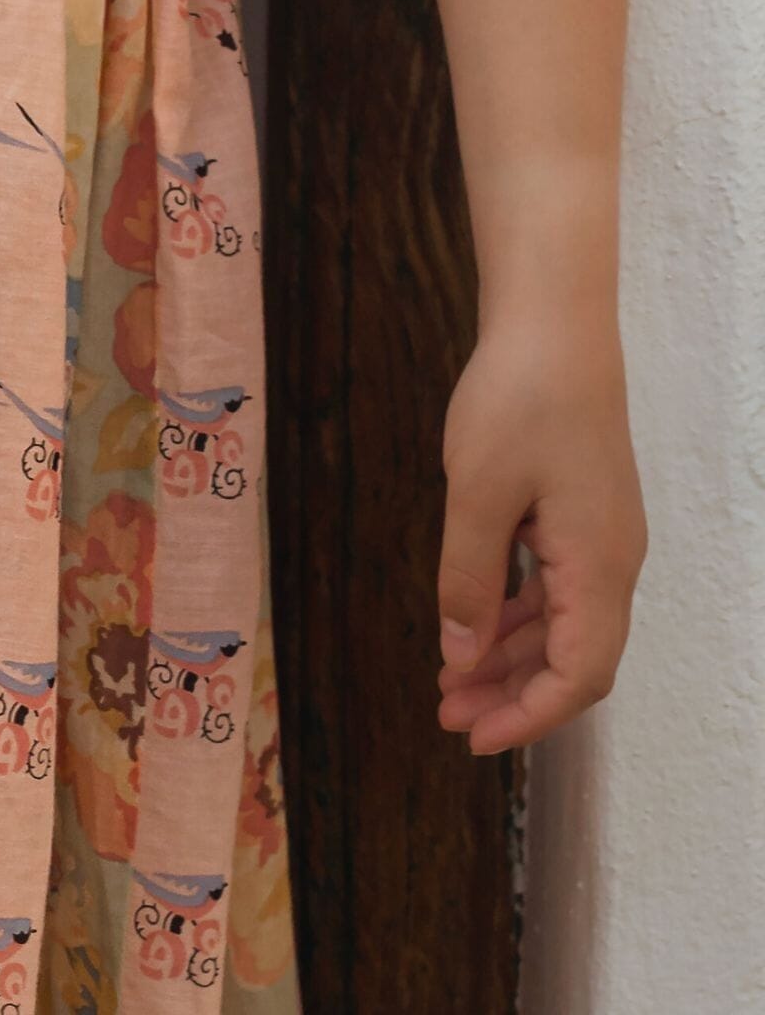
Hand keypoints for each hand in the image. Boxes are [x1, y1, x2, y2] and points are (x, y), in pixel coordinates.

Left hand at [436, 321, 646, 755]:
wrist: (555, 320)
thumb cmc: (520, 397)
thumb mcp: (478, 492)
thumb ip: (470, 579)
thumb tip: (462, 656)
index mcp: (598, 567)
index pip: (577, 675)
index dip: (528, 717)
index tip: (473, 737)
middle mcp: (612, 561)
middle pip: (572, 658)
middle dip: (512, 694)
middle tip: (446, 712)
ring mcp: (601, 535)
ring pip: (562, 623)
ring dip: (510, 655)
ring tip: (450, 676)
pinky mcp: (583, 512)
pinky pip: (556, 585)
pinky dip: (517, 611)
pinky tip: (475, 618)